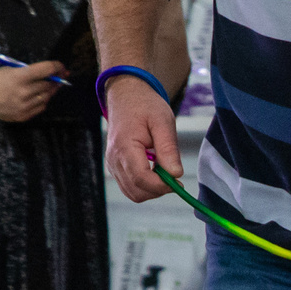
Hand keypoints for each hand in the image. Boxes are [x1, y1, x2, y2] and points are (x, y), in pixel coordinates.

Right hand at [0, 61, 62, 122]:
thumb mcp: (9, 70)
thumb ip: (27, 71)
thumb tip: (47, 73)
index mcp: (19, 77)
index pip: (46, 70)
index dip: (57, 67)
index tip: (61, 67)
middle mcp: (23, 92)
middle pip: (48, 85)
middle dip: (55, 79)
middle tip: (59, 76)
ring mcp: (24, 106)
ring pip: (46, 97)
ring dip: (51, 90)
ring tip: (51, 85)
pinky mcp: (23, 116)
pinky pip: (40, 107)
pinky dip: (43, 100)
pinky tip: (40, 95)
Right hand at [104, 77, 181, 201]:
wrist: (126, 96)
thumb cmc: (145, 106)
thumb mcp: (163, 122)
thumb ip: (168, 149)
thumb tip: (175, 174)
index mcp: (124, 147)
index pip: (141, 179)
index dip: (161, 186)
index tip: (178, 182)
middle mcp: (114, 160)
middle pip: (136, 191)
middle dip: (158, 190)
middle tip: (174, 177)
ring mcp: (112, 165)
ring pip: (132, 193)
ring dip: (152, 189)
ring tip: (164, 171)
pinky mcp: (114, 167)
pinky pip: (129, 186)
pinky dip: (144, 186)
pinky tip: (155, 171)